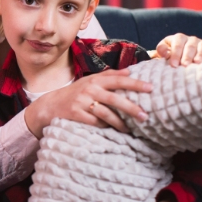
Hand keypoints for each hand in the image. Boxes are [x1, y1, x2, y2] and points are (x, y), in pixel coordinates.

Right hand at [24, 69, 151, 136]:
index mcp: (95, 79)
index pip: (119, 80)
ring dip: (120, 123)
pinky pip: (95, 123)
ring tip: (130, 129)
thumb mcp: (90, 80)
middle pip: (115, 98)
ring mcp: (82, 102)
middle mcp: (89, 89)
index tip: (151, 88)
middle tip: (145, 116)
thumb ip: (109, 75)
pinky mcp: (76, 115)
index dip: (135, 83)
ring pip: (106, 113)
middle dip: (131, 108)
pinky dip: (105, 127)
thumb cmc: (75, 93)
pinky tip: (112, 131)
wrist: (51, 105)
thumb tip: (130, 71)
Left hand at [155, 34, 201, 66]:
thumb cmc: (170, 55)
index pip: (177, 44)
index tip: (173, 64)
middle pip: (190, 46)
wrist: (181, 56)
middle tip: (185, 65)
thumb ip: (161, 51)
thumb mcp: (162, 52)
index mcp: (178, 38)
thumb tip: (165, 53)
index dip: (175, 54)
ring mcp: (201, 43)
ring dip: (200, 54)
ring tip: (197, 62)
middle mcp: (191, 39)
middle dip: (187, 56)